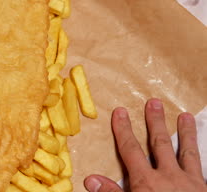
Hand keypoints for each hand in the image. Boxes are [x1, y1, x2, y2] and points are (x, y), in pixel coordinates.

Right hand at [84, 99, 206, 191]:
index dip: (123, 130)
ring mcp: (191, 183)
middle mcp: (169, 177)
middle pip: (160, 144)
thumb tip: (90, 179)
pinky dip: (202, 159)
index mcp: (147, 182)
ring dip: (185, 133)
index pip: (131, 151)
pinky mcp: (205, 189)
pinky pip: (203, 168)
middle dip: (155, 123)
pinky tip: (201, 152)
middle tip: (154, 102)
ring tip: (185, 116)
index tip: (120, 112)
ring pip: (187, 152)